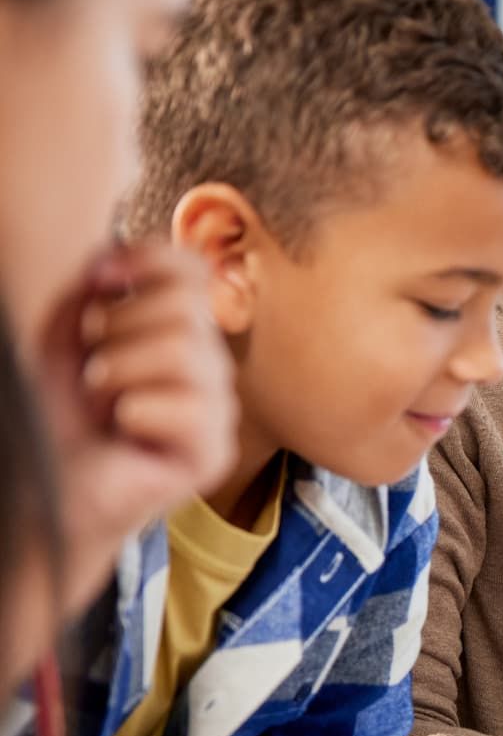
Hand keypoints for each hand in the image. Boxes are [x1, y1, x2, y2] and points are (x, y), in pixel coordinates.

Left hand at [35, 244, 236, 613]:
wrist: (52, 481)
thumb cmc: (61, 412)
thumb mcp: (66, 333)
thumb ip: (92, 288)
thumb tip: (111, 255)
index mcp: (179, 333)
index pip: (193, 272)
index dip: (151, 260)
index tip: (103, 278)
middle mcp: (208, 366)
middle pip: (185, 308)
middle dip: (120, 328)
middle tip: (93, 366)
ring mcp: (218, 410)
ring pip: (185, 352)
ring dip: (121, 372)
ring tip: (103, 401)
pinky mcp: (215, 453)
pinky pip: (189, 407)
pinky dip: (138, 412)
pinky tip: (125, 430)